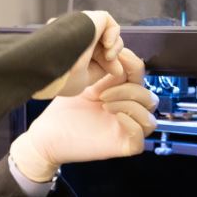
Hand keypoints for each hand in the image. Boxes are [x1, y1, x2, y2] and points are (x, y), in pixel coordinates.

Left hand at [11, 48, 157, 181]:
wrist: (46, 135)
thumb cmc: (62, 110)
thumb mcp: (85, 83)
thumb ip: (104, 67)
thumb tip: (117, 49)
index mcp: (119, 92)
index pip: (140, 75)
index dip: (131, 63)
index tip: (112, 57)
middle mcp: (126, 111)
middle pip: (149, 96)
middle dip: (128, 89)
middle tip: (101, 93)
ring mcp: (125, 129)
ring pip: (150, 117)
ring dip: (129, 105)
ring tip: (103, 104)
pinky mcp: (122, 146)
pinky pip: (141, 138)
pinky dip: (132, 124)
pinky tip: (113, 116)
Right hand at [33, 10, 124, 98]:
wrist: (48, 65)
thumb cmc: (62, 78)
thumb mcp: (84, 79)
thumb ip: (101, 70)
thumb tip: (119, 70)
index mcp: (72, 53)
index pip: (98, 56)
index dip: (109, 64)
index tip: (115, 72)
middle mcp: (74, 38)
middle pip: (102, 44)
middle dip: (111, 58)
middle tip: (113, 67)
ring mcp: (79, 27)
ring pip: (105, 32)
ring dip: (113, 46)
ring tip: (108, 56)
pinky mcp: (86, 18)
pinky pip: (106, 20)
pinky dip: (113, 32)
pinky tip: (107, 44)